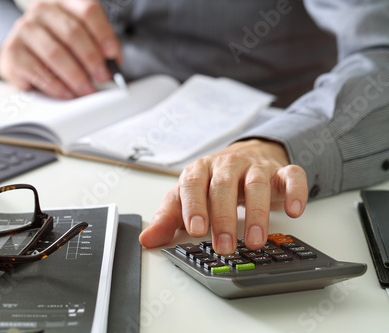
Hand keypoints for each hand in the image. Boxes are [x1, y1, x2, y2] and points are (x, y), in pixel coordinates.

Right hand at [0, 0, 120, 98]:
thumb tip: (112, 65)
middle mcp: (42, 10)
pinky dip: (57, 86)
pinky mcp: (12, 52)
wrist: (20, 57)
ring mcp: (24, 29)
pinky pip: (39, 71)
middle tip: (103, 77)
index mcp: (63, 3)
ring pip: (56, 53)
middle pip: (73, 32)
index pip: (88, 10)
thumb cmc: (54, 49)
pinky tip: (68, 93)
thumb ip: (95, 47)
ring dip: (76, 76)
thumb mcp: (76, 41)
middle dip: (92, 59)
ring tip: (87, 90)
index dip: (104, 34)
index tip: (113, 55)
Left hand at [139, 139, 307, 253]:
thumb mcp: (188, 198)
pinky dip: (295, 192)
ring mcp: (255, 167)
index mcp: (200, 170)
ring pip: (256, 184)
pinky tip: (294, 211)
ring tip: (255, 241)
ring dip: (256, 213)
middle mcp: (227, 166)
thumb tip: (147, 239)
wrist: (245, 156)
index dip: (194, 206)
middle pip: (224, 186)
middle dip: (224, 217)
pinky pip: (291, 176)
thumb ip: (169, 218)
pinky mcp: (280, 171)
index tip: (197, 230)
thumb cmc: (213, 182)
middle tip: (224, 246)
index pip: (193, 184)